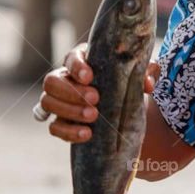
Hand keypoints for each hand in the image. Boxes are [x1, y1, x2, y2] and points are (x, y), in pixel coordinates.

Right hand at [39, 43, 159, 143]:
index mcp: (81, 61)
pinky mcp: (60, 122)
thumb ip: (146, 72)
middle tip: (96, 99)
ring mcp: (58, 102)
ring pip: (47, 103)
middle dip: (72, 92)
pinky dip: (68, 132)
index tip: (90, 76)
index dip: (76, 67)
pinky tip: (87, 134)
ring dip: (69, 111)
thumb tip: (147, 84)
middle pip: (51, 81)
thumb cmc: (126, 82)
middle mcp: (64, 79)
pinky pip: (54, 128)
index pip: (71, 58)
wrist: (122, 107)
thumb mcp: (138, 74)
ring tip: (94, 117)